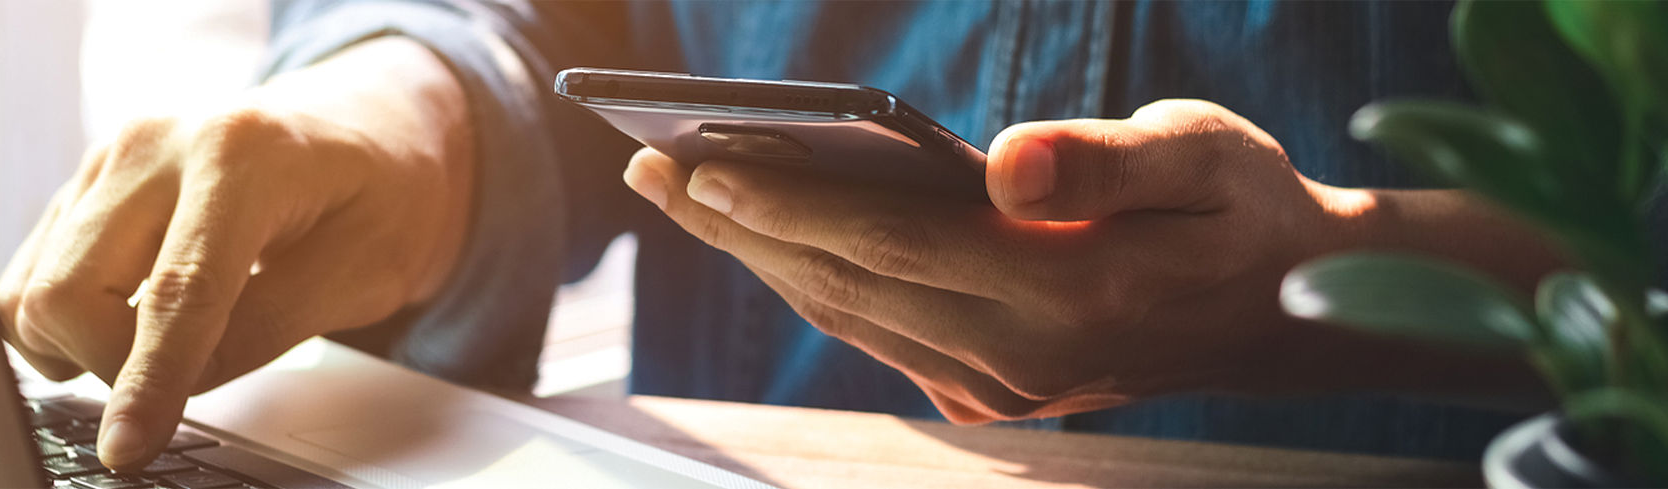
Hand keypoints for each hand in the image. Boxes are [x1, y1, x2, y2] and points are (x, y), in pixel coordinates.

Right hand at [0, 37, 473, 468]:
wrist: (366, 126)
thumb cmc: (381, 189)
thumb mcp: (366, 270)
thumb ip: (269, 326)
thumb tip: (178, 385)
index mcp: (240, 153)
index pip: (178, 291)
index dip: (148, 381)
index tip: (127, 448)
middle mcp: (155, 144)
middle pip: (69, 292)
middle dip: (113, 365)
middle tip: (186, 373)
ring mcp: (109, 158)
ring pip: (34, 290)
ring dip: (84, 345)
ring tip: (168, 338)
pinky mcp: (85, 182)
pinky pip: (35, 275)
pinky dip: (70, 320)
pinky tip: (134, 315)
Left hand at [624, 99, 1548, 422]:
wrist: (1288, 312)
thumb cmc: (1243, 208)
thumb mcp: (1206, 153)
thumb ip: (1106, 157)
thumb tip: (1000, 163)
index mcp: (1066, 293)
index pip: (891, 241)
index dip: (787, 202)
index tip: (699, 164)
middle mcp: (1018, 360)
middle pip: (844, 282)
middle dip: (738, 224)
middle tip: (648, 164)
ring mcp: (999, 389)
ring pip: (845, 313)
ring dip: (758, 254)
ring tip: (681, 192)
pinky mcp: (989, 395)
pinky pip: (873, 332)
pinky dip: (808, 280)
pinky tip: (763, 237)